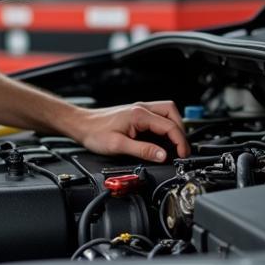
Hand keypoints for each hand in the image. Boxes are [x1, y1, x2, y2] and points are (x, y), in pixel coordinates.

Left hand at [70, 100, 188, 162]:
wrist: (81, 125)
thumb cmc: (95, 132)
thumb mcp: (118, 146)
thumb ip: (143, 150)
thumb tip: (163, 156)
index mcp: (139, 114)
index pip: (169, 125)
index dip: (180, 141)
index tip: (182, 154)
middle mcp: (142, 109)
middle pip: (172, 113)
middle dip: (180, 131)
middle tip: (181, 148)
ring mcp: (139, 110)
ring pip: (166, 113)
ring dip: (173, 127)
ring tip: (174, 145)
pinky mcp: (136, 115)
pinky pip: (157, 118)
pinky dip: (164, 128)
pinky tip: (161, 140)